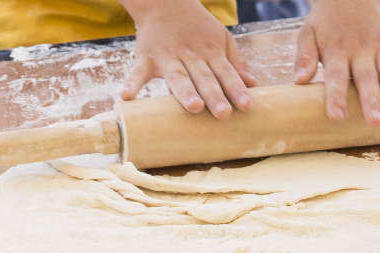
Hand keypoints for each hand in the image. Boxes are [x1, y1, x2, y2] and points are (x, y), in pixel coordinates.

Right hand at [119, 0, 257, 119]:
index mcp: (211, 52)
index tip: (246, 106)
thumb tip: (253, 84)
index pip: (226, 73)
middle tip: (223, 114)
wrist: (165, 3)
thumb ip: (237, 62)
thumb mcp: (221, 38)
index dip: (236, 89)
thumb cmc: (197, 27)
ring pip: (178, 77)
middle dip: (214, 96)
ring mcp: (168, 57)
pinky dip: (132, 83)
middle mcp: (191, 55)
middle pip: (204, 78)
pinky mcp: (146, 58)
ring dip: (185, 92)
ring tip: (193, 107)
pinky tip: (127, 97)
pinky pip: (138, 72)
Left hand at [293, 0, 379, 126]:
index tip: (336, 117)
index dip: (336, 96)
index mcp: (337, 51)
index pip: (336, 76)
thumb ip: (304, 57)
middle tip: (375, 122)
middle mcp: (360, 50)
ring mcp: (379, 47)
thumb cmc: (325, 23)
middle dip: (371, 101)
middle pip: (366, 78)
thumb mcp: (308, 34)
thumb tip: (298, 81)